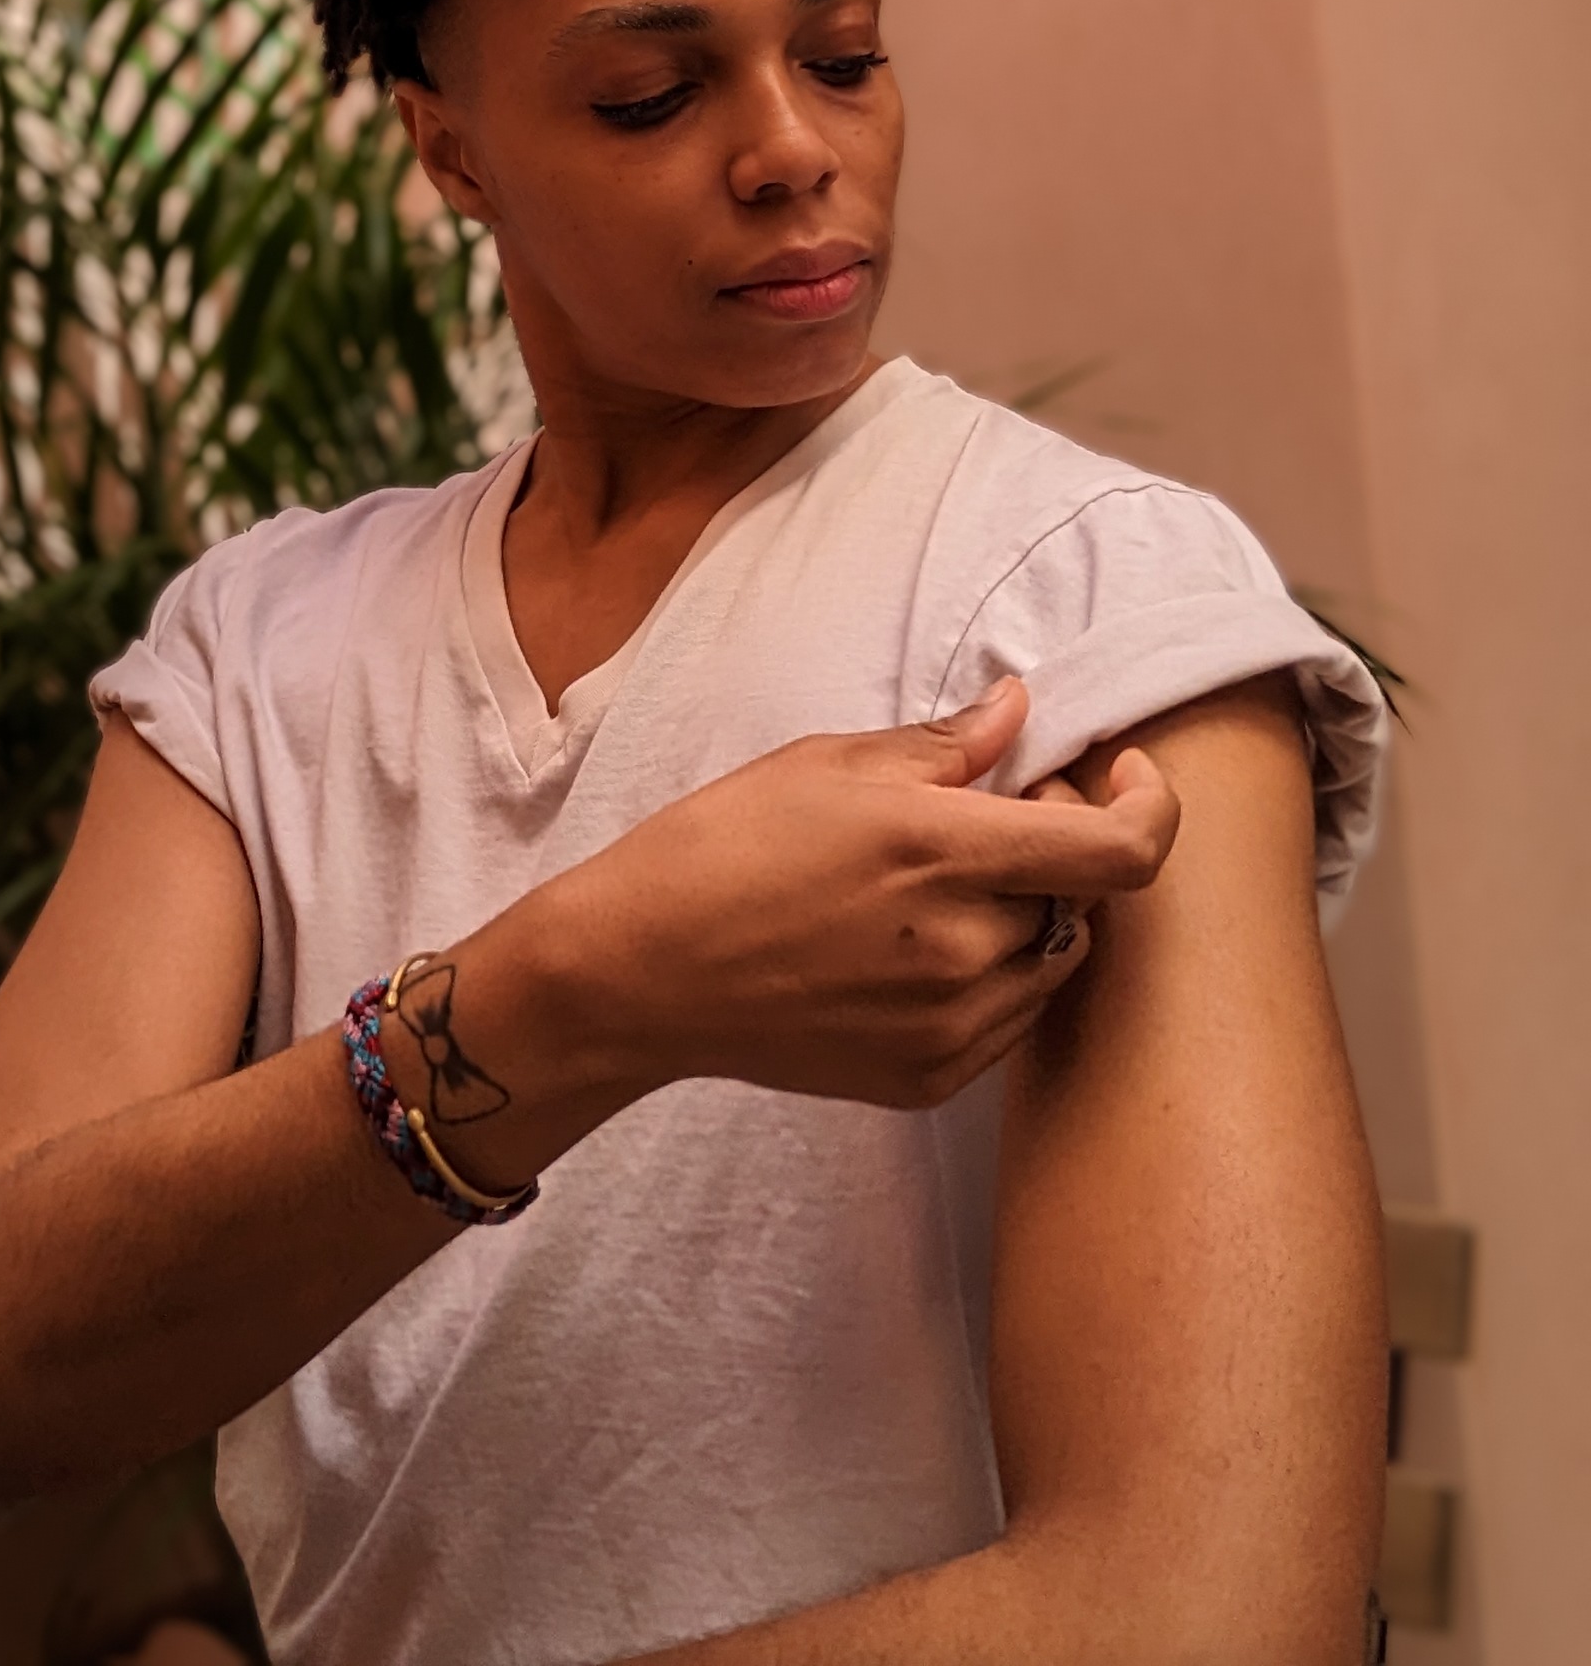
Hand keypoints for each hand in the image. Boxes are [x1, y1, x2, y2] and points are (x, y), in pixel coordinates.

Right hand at [397, 682, 1178, 1180]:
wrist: (641, 973)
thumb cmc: (721, 847)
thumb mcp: (827, 764)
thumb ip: (945, 745)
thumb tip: (1019, 711)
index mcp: (942, 851)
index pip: (1121, 852)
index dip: (1150, 807)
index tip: (1122, 775)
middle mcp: (963, 949)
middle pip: (1083, 899)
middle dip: (1055, 849)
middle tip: (988, 817)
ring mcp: (950, 1027)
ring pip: (1050, 962)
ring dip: (1028, 915)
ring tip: (941, 885)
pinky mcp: (929, 1081)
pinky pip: (1007, 1021)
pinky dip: (990, 975)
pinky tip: (914, 945)